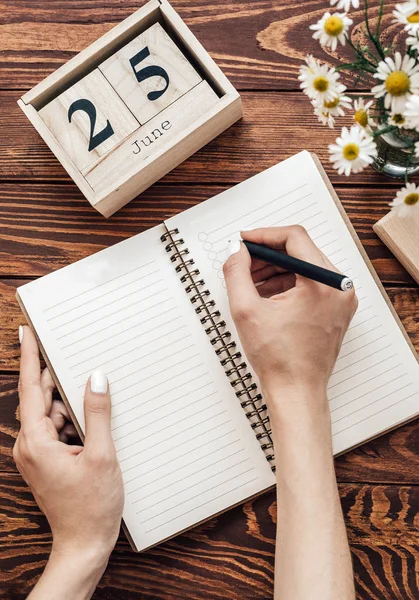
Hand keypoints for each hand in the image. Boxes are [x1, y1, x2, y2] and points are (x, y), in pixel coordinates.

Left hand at [14, 326, 123, 596]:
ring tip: (89, 393)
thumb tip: (96, 378)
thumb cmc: (92, 506)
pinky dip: (70, 420)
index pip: (32, 388)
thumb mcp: (101, 455)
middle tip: (71, 353)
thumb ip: (97, 413)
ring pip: (50, 414)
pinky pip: (55, 429)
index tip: (26, 333)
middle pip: (40, 399)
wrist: (84, 543)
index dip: (30, 357)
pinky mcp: (46, 461)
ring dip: (68, 402)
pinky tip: (90, 418)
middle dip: (56, 378)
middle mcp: (30, 446)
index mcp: (36, 442)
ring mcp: (37, 454)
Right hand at [223, 226, 357, 410]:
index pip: (294, 238)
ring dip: (276, 269)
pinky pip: (311, 283)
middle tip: (244, 261)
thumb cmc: (278, 360)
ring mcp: (340, 299)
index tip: (245, 242)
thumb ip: (237, 273)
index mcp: (323, 282)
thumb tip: (237, 252)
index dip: (264, 235)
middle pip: (301, 251)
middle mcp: (339, 287)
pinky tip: (265, 295)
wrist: (296, 392)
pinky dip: (288, 283)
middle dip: (268, 254)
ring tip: (251, 282)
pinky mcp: (336, 309)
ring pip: (305, 266)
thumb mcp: (246, 310)